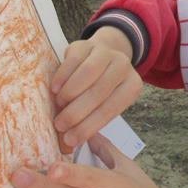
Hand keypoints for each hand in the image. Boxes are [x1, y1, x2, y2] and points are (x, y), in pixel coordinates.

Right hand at [51, 27, 142, 148]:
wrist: (102, 55)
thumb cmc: (101, 88)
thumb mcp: (106, 103)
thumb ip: (92, 119)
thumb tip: (69, 143)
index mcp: (132, 86)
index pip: (110, 110)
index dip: (89, 126)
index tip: (71, 140)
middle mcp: (123, 67)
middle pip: (98, 93)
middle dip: (77, 113)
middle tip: (60, 126)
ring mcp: (106, 53)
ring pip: (87, 74)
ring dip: (69, 94)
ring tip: (58, 106)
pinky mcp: (86, 44)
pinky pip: (73, 61)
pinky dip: (62, 77)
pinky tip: (55, 90)